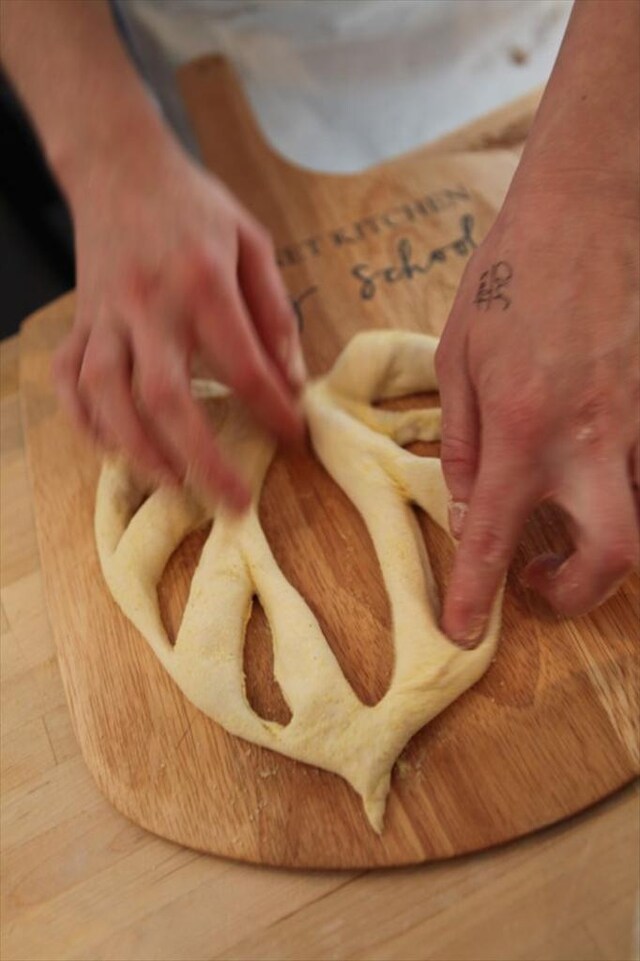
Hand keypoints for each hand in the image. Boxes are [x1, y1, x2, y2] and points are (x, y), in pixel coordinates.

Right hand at [54, 130, 304, 508]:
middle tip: (231, 501)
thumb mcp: (253, 243)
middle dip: (203, 458)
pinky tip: (110, 447)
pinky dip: (83, 420)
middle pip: (167, 399)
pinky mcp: (79, 322)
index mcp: (202, 284)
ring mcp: (104, 317)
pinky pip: (68, 379)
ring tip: (172, 484)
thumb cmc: (195, 207)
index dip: (273, 411)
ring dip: (138, 451)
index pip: (243, 367)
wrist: (119, 164)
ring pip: (108, 398)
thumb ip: (274, 312)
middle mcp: (148, 305)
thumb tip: (291, 378)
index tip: (294, 439)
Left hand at [436, 178, 638, 643]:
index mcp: (523, 428)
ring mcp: (639, 421)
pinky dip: (619, 487)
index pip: (495, 535)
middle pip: (612, 556)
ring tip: (560, 527)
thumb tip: (464, 507)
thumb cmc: (508, 276)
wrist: (587, 208)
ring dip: (602, 543)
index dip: (477, 596)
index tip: (463, 633)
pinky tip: (587, 467)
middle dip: (577, 592)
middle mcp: (591, 438)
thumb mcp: (458, 360)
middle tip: (537, 584)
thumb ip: (462, 442)